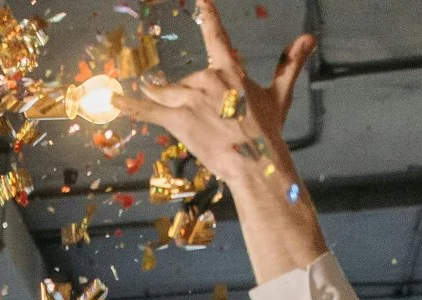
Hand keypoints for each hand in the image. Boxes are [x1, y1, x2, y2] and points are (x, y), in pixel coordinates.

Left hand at [118, 4, 316, 194]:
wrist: (253, 161)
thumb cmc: (266, 131)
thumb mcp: (279, 94)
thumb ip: (289, 63)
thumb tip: (310, 37)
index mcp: (230, 70)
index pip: (216, 36)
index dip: (209, 16)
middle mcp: (207, 79)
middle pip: (186, 79)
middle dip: (190, 97)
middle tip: (208, 121)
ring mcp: (189, 98)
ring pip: (167, 93)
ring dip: (163, 99)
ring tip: (158, 100)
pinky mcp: (176, 119)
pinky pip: (148, 110)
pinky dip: (129, 106)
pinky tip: (111, 100)